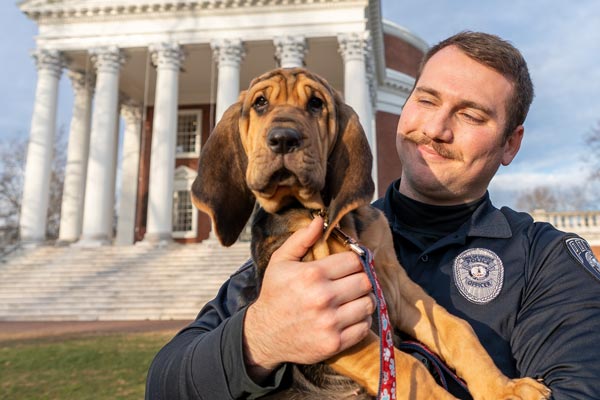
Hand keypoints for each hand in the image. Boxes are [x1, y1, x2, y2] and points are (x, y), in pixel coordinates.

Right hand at [243, 216, 374, 380]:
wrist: (264, 334)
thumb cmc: (275, 294)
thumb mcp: (280, 262)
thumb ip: (301, 239)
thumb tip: (320, 220)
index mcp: (312, 274)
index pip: (354, 261)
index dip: (355, 261)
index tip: (350, 266)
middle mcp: (323, 298)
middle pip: (365, 282)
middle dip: (361, 280)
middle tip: (352, 282)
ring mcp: (330, 322)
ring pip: (368, 304)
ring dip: (364, 300)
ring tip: (352, 299)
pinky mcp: (334, 343)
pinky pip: (363, 327)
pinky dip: (361, 321)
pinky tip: (349, 316)